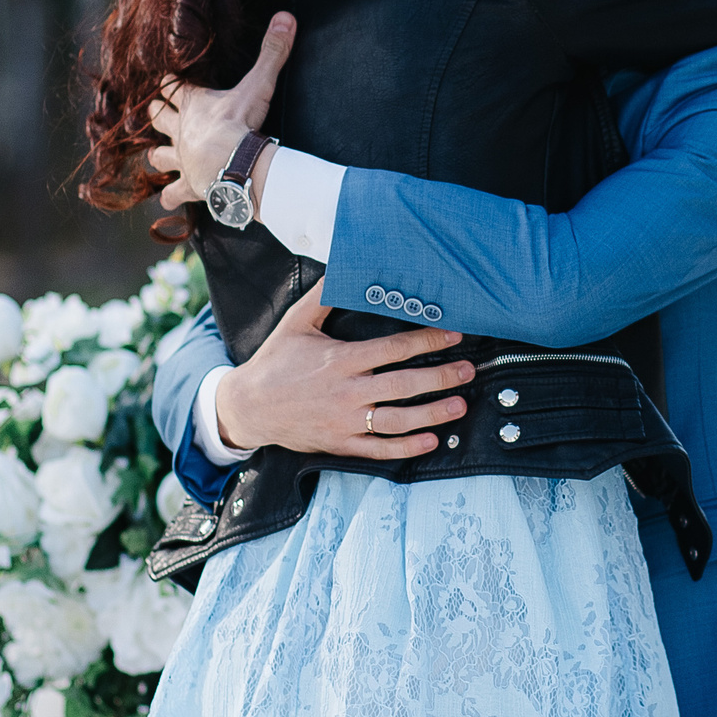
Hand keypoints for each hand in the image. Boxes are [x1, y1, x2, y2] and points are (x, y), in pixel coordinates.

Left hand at [149, 13, 296, 210]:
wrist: (233, 164)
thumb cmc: (241, 123)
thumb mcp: (258, 84)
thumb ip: (272, 52)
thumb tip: (286, 17)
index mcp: (193, 104)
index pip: (173, 86)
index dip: (170, 83)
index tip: (168, 80)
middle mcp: (181, 130)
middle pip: (158, 118)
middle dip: (157, 114)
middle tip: (157, 112)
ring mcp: (181, 159)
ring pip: (159, 155)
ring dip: (159, 155)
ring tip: (159, 155)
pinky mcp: (187, 185)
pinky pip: (172, 193)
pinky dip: (170, 195)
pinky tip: (170, 197)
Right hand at [216, 278, 472, 457]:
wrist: (247, 407)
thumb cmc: (275, 362)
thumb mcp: (296, 323)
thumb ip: (323, 296)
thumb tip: (343, 266)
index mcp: (340, 360)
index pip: (393, 350)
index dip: (427, 342)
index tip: (454, 335)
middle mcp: (346, 392)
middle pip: (403, 386)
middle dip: (440, 378)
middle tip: (469, 371)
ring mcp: (344, 422)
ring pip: (397, 421)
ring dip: (432, 414)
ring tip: (459, 405)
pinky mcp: (340, 444)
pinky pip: (379, 450)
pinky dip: (406, 448)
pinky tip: (431, 441)